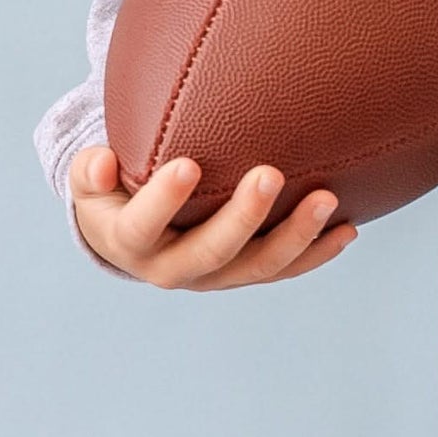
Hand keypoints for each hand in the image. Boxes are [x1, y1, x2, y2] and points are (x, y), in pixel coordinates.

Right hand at [69, 144, 356, 289]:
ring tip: (327, 200)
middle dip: (243, 217)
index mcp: (130, 243)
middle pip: (211, 251)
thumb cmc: (113, 191)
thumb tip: (102, 161)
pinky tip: (348, 229)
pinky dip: (317, 252)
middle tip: (270, 173)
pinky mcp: (246, 272)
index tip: (185, 166)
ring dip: (296, 236)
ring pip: (258, 265)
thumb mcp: (90, 182)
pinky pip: (285, 268)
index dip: (162, 201)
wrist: (131, 235)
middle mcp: (174, 268)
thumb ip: (89, 171)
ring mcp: (216, 275)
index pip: (142, 227)